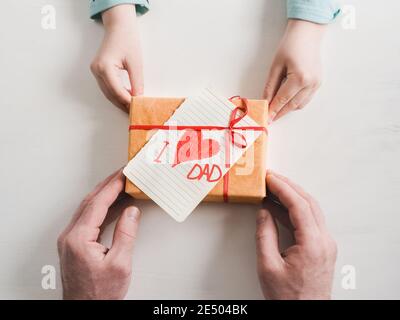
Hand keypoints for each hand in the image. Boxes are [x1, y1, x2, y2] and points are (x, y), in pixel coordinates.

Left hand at [57, 170, 141, 299]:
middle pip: (89, 202)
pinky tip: (112, 204)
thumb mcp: (120, 264)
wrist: (86, 309)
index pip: (97, 204)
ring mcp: (70, 240)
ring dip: (103, 194)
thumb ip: (126, 234)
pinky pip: (88, 218)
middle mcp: (70, 236)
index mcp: (79, 239)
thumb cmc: (100, 294)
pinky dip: (101, 207)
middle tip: (122, 173)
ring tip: (120, 184)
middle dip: (107, 185)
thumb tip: (131, 211)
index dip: (112, 187)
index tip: (124, 175)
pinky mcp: (74, 244)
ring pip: (87, 208)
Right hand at [91, 5, 143, 111]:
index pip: (116, 90)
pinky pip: (107, 87)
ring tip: (132, 108)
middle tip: (135, 113)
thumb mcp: (136, 62)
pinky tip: (126, 98)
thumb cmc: (127, 40)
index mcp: (104, 67)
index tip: (137, 108)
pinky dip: (116, 94)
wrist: (119, 27)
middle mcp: (97, 70)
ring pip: (108, 93)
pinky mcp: (98, 71)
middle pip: (110, 94)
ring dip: (119, 101)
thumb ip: (137, 82)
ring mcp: (95, 71)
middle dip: (123, 104)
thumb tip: (138, 98)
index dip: (127, 101)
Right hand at [256, 172, 336, 299]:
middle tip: (270, 177)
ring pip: (310, 210)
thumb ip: (265, 235)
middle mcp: (324, 241)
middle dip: (288, 186)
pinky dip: (293, 210)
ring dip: (291, 196)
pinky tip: (277, 208)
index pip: (299, 205)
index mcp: (313, 244)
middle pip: (308, 203)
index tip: (269, 177)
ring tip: (271, 188)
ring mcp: (325, 244)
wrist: (304, 315)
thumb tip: (263, 212)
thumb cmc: (288, 298)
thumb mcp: (268, 266)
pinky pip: (309, 221)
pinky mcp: (321, 247)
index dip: (283, 188)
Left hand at [264, 20, 325, 121]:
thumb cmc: (290, 46)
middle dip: (280, 113)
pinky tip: (286, 102)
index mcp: (299, 78)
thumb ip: (270, 86)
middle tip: (270, 118)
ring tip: (276, 110)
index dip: (273, 110)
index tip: (266, 118)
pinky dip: (295, 103)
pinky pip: (305, 99)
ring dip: (288, 109)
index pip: (283, 99)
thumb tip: (266, 101)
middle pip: (292, 105)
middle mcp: (311, 83)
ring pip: (300, 105)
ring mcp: (316, 84)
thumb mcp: (276, 66)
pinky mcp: (318, 83)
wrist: (307, 34)